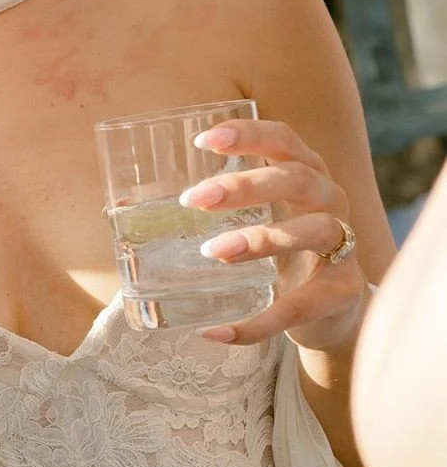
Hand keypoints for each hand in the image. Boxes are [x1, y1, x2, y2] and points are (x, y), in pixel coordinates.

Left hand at [184, 118, 368, 352]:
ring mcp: (344, 245)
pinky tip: (219, 332)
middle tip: (195, 199)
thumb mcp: (256, 215)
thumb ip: (212, 205)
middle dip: (245, 186)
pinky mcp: (344, 292)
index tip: (203, 141)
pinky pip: (302, 306)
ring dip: (261, 239)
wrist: (333, 308)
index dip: (249, 134)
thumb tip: (122, 208)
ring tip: (214, 251)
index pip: (283, 139)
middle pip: (296, 179)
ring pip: (312, 231)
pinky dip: (260, 323)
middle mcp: (330, 200)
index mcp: (306, 172)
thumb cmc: (282, 246)